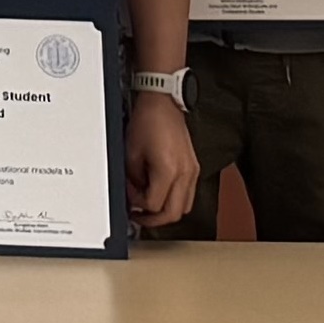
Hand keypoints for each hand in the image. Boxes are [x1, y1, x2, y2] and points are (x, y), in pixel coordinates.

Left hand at [128, 90, 202, 225]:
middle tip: (139, 215)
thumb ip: (132, 178)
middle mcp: (185, 173)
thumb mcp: (131, 152)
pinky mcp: (194, 167)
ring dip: (166, 210)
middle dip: (154, 220)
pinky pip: (188, 194)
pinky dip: (174, 199)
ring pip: (185, 207)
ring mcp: (193, 171)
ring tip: (148, 203)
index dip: (138, 205)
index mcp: (169, 170)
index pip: (155, 205)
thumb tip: (133, 193)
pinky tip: (160, 191)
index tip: (129, 197)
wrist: (163, 103)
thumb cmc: (148, 121)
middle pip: (174, 214)